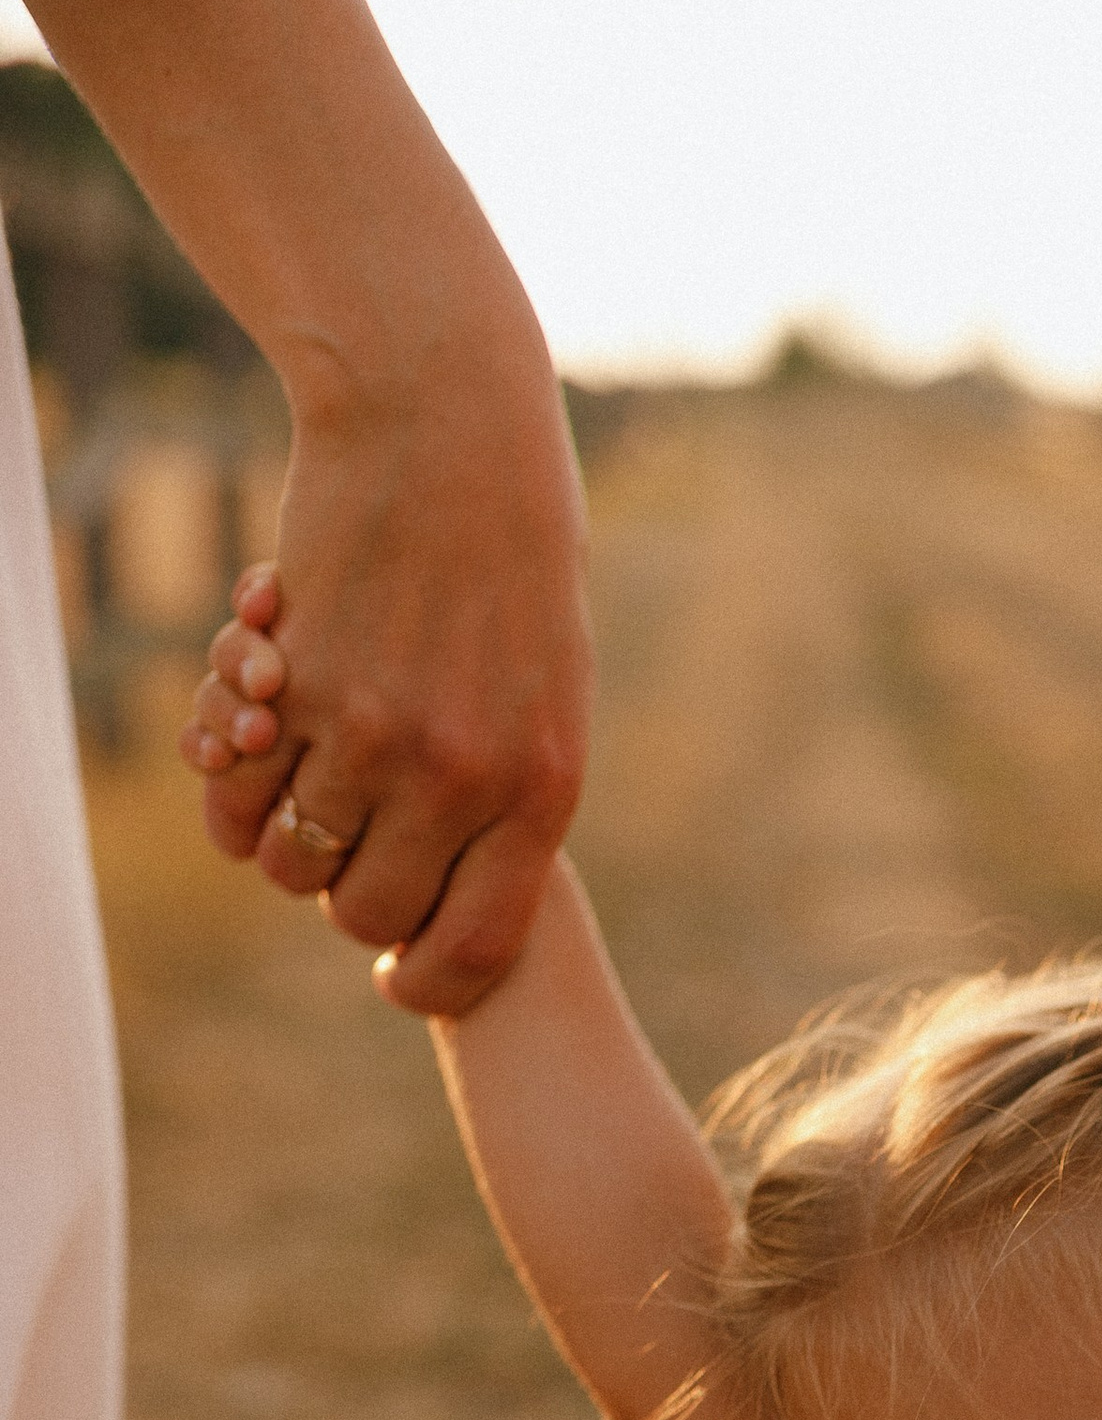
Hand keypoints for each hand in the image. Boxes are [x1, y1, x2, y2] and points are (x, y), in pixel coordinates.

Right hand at [175, 333, 590, 1014]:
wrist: (453, 439)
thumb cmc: (511, 571)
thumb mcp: (549, 700)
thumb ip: (510, 801)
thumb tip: (460, 901)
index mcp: (540, 793)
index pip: (474, 950)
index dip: (425, 980)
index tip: (398, 976)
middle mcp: (460, 780)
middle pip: (365, 914)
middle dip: (347, 896)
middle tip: (351, 845)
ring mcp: (373, 735)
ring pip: (291, 861)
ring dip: (281, 835)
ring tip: (301, 777)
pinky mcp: (299, 687)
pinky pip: (240, 789)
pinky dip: (235, 778)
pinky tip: (259, 727)